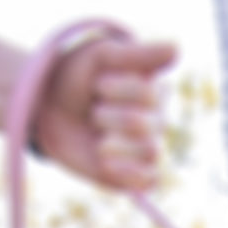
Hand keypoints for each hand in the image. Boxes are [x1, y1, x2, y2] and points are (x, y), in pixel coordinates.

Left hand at [32, 32, 178, 191]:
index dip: (118, 90)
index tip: (99, 83)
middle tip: (94, 111)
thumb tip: (177, 47)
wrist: (50, 110)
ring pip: (149, 151)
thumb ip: (138, 56)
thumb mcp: (102, 58)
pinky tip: (106, 164)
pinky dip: (130, 174)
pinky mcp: (134, 175)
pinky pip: (150, 180)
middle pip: (144, 124)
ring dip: (115, 144)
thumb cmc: (78, 77)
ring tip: (98, 140)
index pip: (148, 95)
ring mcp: (146, 148)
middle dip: (109, 117)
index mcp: (154, 89)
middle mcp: (156, 119)